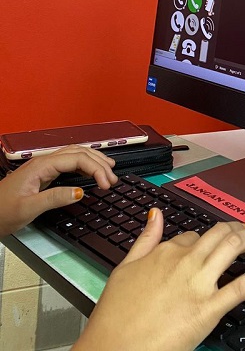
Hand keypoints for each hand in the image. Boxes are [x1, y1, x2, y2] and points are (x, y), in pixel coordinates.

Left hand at [0, 146, 117, 236]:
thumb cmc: (2, 212)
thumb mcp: (28, 209)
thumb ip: (55, 198)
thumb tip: (80, 192)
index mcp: (41, 166)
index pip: (77, 159)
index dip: (96, 169)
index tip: (107, 184)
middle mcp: (44, 162)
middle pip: (79, 153)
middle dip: (99, 163)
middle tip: (113, 178)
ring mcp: (44, 167)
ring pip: (75, 155)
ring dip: (94, 161)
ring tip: (109, 171)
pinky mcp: (43, 174)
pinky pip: (69, 163)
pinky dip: (84, 165)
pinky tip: (90, 172)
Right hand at [74, 210, 244, 350]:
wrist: (113, 349)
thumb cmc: (114, 318)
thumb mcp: (123, 269)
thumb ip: (144, 240)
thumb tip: (155, 214)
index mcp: (164, 252)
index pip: (192, 236)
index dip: (203, 239)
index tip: (209, 244)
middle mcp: (184, 261)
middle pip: (217, 234)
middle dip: (235, 228)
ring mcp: (199, 283)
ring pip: (232, 247)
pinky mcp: (209, 308)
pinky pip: (243, 286)